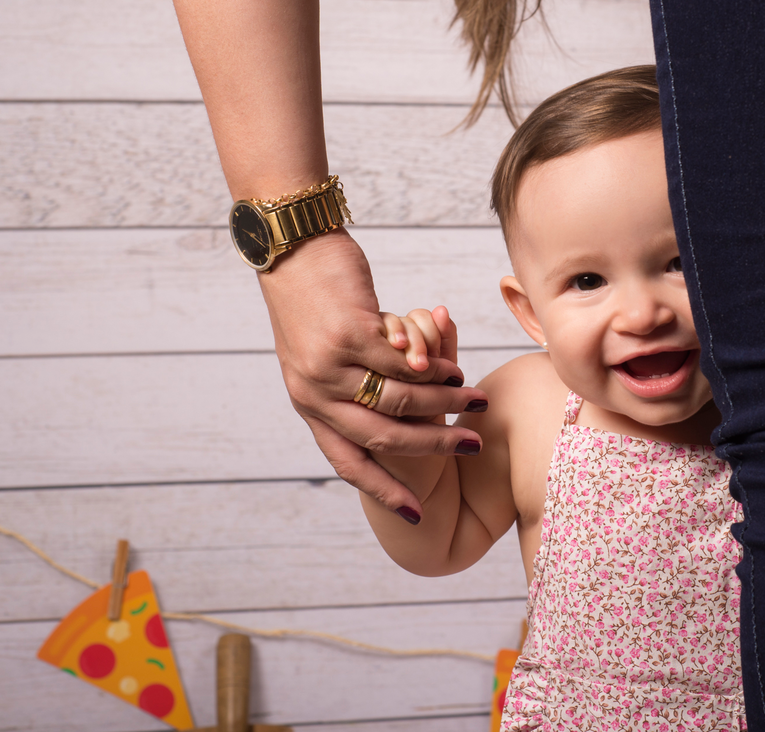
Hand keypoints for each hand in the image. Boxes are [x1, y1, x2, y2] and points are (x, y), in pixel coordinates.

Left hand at [259, 229, 486, 518]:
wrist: (291, 251)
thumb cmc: (315, 302)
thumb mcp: (320, 356)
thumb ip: (349, 388)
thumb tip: (393, 417)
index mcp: (308, 405)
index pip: (348, 462)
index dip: (384, 490)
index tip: (416, 514)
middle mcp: (314, 393)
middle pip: (383, 436)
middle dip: (434, 445)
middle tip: (472, 445)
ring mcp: (330, 365)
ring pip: (400, 399)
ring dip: (444, 402)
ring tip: (474, 400)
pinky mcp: (350, 335)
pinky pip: (403, 364)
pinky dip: (433, 369)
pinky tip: (452, 367)